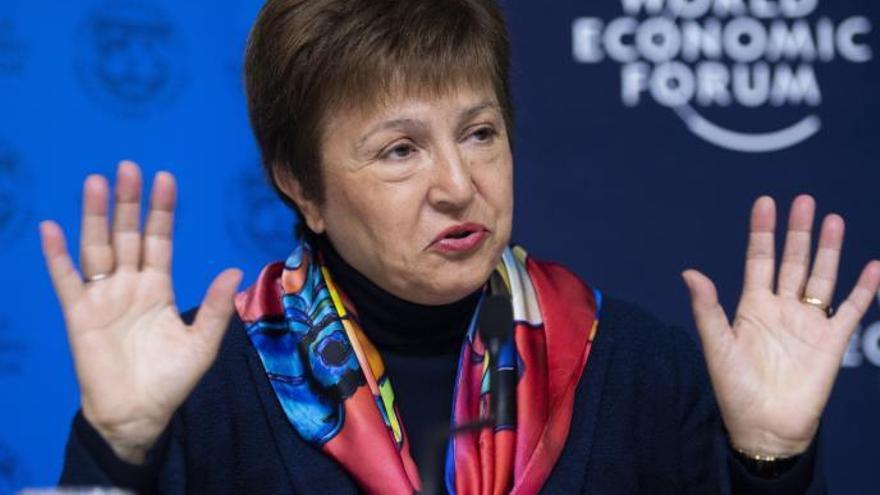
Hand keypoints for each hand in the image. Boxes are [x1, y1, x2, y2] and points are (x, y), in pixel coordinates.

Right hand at [40, 161, 241, 462]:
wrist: (137, 414)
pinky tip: (51, 228)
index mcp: (159, 287)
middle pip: (128, 235)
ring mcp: (102, 296)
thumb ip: (217, 308)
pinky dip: (57, 256)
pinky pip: (66, 279)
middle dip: (129, 203)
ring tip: (95, 182)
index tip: (165, 178)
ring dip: (95, 216)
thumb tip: (235, 270)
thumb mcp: (202, 344)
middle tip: (128, 167)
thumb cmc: (171, 380)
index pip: (160, 240)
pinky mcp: (78, 313)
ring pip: (98, 247)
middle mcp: (130, 284)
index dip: (162, 211)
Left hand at [682, 195, 879, 456]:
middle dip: (798, 232)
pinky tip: (873, 266)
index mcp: (752, 306)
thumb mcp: (716, 345)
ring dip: (828, 250)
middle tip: (805, 201)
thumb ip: (707, 308)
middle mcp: (782, 308)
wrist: (765, 426)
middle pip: (792, 261)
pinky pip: (852, 309)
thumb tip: (689, 272)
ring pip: (821, 277)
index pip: (759, 259)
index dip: (762, 232)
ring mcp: (809, 322)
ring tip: (833, 219)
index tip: (766, 203)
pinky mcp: (832, 341)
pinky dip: (865, 289)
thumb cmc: (735, 388)